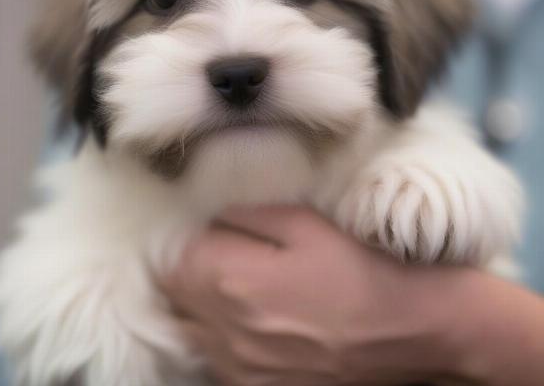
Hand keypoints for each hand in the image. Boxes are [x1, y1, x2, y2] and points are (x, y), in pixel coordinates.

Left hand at [161, 206, 467, 385]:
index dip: (184, 235)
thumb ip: (251, 214)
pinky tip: (240, 318)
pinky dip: (212, 332)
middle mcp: (224, 329)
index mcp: (234, 280)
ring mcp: (236, 365)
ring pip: (185, 324)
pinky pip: (209, 354)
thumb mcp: (308, 224)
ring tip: (224, 281)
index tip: (203, 225)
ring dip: (193, 300)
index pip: (175, 255)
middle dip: (184, 265)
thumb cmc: (356, 269)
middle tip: (212, 247)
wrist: (403, 333)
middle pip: (173, 291)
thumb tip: (214, 211)